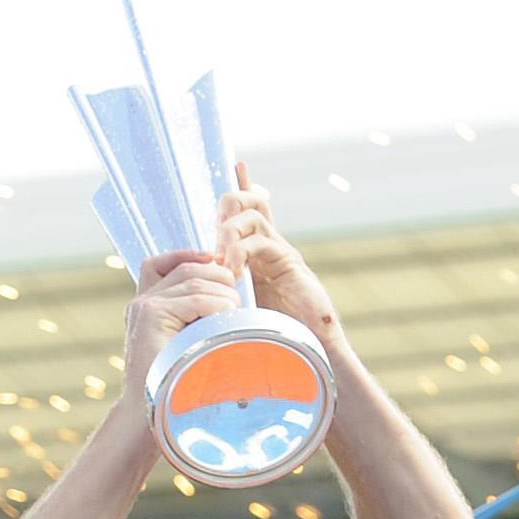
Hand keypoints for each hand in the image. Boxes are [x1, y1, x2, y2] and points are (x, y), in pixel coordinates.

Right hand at [121, 249, 239, 405]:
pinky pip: (196, 298)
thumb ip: (193, 319)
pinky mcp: (151, 315)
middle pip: (188, 267)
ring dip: (223, 295)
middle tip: (236, 300)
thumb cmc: (174, 383)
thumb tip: (227, 294)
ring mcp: (144, 307)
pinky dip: (217, 307)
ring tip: (234, 316)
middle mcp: (141, 302)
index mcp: (145, 307)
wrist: (150, 412)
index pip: (162, 263)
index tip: (218, 267)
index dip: (191, 256)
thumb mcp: (185, 342)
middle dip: (218, 276)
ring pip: (196, 280)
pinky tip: (224, 322)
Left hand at [216, 163, 341, 346]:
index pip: (251, 212)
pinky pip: (262, 241)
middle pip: (253, 202)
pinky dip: (241, 250)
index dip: (242, 189)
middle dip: (231, 204)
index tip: (237, 164)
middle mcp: (271, 248)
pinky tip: (231, 270)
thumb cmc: (273, 340)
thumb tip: (208, 310)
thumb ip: (227, 303)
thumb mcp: (241, 315)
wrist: (310, 354)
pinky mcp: (288, 264)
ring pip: (254, 217)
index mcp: (258, 256)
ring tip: (221, 258)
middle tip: (217, 227)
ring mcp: (280, 254)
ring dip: (230, 230)